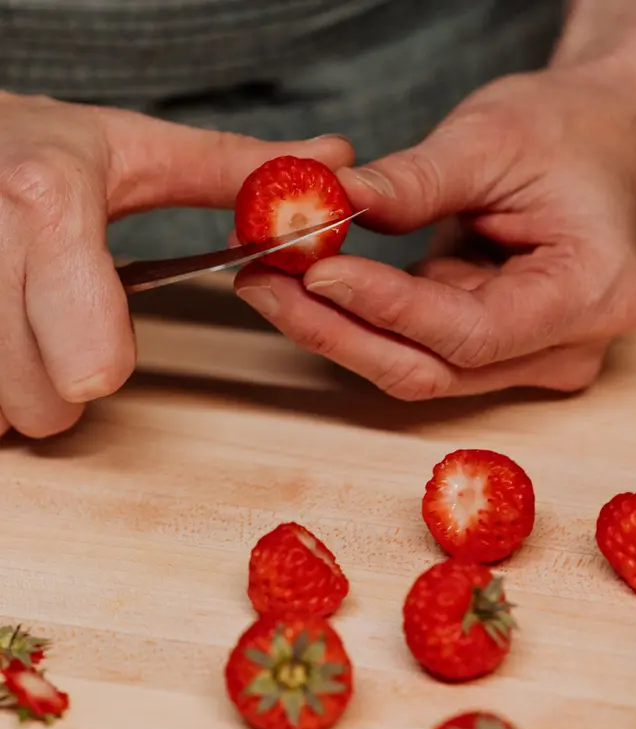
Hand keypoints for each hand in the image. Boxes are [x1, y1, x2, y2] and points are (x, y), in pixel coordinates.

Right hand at [0, 91, 352, 437]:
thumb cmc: (41, 147)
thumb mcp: (138, 149)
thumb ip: (239, 169)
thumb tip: (331, 163)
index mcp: (50, 201)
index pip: (87, 348)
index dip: (104, 357)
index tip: (102, 338)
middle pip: (43, 402)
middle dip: (66, 384)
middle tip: (64, 331)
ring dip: (22, 386)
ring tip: (28, 326)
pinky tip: (1, 333)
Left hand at [235, 58, 635, 400]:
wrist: (597, 143)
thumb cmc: (568, 133)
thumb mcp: (495, 138)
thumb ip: (416, 181)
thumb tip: (330, 206)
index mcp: (587, 293)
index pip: (472, 331)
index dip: (387, 307)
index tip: (317, 269)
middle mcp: (560, 347)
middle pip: (432, 368)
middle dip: (339, 330)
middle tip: (264, 281)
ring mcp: (524, 357)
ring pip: (413, 367)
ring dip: (336, 329)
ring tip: (271, 279)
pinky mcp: (489, 350)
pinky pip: (412, 349)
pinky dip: (357, 320)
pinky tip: (308, 286)